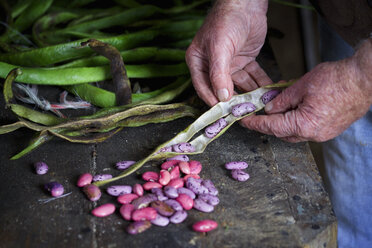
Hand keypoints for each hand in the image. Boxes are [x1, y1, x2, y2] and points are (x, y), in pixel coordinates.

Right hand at [186, 0, 270, 105]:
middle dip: (234, 100)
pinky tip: (268, 92)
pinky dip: (260, 84)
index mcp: (198, 62)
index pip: (203, 87)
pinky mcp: (245, 62)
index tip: (224, 112)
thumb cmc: (227, 20)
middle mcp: (212, 66)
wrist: (247, 4)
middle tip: (244, 111)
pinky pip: (253, 77)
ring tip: (260, 104)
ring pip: (240, 85)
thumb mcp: (220, 47)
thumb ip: (219, 73)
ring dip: (250, 94)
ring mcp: (230, 65)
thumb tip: (221, 97)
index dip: (213, 101)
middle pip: (222, 89)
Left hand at [241, 39, 371, 141]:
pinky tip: (292, 110)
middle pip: (282, 133)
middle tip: (257, 114)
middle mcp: (314, 134)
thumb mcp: (302, 86)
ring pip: (294, 133)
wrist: (364, 79)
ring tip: (275, 110)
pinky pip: (306, 130)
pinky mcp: (330, 130)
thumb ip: (282, 100)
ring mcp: (324, 134)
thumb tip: (270, 108)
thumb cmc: (338, 80)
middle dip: (268, 125)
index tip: (244, 121)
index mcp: (304, 124)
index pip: (272, 127)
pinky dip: (295, 122)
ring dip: (282, 124)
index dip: (256, 124)